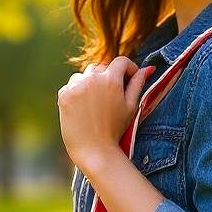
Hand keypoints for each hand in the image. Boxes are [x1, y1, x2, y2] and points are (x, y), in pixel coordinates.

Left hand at [57, 56, 155, 174]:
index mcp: (111, 79)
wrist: (94, 149)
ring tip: (95, 102)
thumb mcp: (131, 106)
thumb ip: (138, 84)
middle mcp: (92, 78)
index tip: (129, 77)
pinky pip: (71, 85)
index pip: (121, 62)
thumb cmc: (115, 129)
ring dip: (90, 83)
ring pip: (84, 75)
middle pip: (101, 67)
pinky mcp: (64, 94)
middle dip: (107, 77)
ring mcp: (76, 86)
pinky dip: (77, 92)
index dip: (128, 68)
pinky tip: (83, 108)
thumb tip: (148, 69)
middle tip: (111, 95)